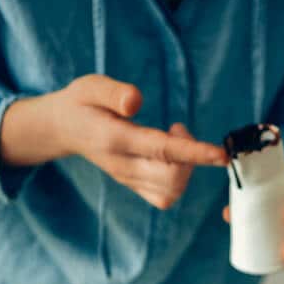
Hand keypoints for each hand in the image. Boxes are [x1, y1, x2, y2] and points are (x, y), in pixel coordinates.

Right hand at [0, 74, 226, 208]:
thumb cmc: (82, 102)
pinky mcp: (134, 185)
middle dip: (190, 155)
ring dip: (186, 167)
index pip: (160, 150)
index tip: (220, 154)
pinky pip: (164, 197)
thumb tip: (136, 101)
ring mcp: (128, 179)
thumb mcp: (91, 86)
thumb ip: (114, 92)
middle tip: (178, 128)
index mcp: (114, 140)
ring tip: (174, 140)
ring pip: (171, 190)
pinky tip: (171, 158)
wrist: (63, 128)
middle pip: (171, 177)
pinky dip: (178, 181)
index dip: (193, 152)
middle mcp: (122, 166)